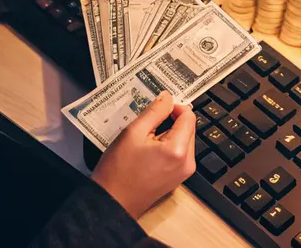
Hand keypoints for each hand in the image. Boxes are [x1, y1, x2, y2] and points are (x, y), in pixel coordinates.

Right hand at [90, 91, 196, 218]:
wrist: (112, 203)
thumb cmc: (118, 171)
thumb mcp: (133, 133)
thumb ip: (155, 111)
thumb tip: (168, 97)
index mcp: (178, 150)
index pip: (188, 116)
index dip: (175, 107)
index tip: (159, 107)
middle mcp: (187, 162)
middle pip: (188, 128)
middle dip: (171, 121)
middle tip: (148, 125)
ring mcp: (184, 172)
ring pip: (184, 139)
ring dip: (169, 134)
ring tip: (145, 140)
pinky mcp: (178, 178)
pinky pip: (179, 153)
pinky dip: (167, 146)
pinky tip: (148, 151)